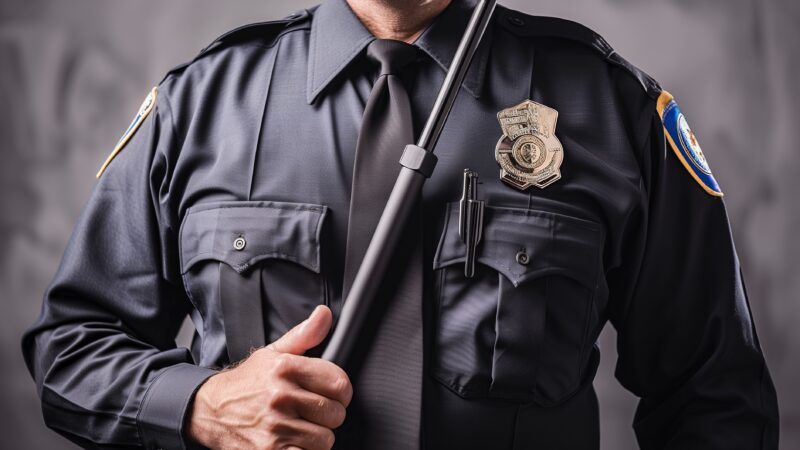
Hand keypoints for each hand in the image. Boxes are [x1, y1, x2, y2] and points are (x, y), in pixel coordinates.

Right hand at [187, 305, 351, 449]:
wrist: (210, 410)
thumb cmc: (247, 382)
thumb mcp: (274, 353)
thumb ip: (304, 334)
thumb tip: (325, 314)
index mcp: (286, 368)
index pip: (340, 383)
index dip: (341, 391)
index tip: (332, 394)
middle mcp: (280, 396)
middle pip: (335, 414)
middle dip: (328, 416)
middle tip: (312, 412)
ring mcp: (275, 426)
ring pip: (325, 439)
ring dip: (317, 438)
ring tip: (301, 428)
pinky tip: (294, 442)